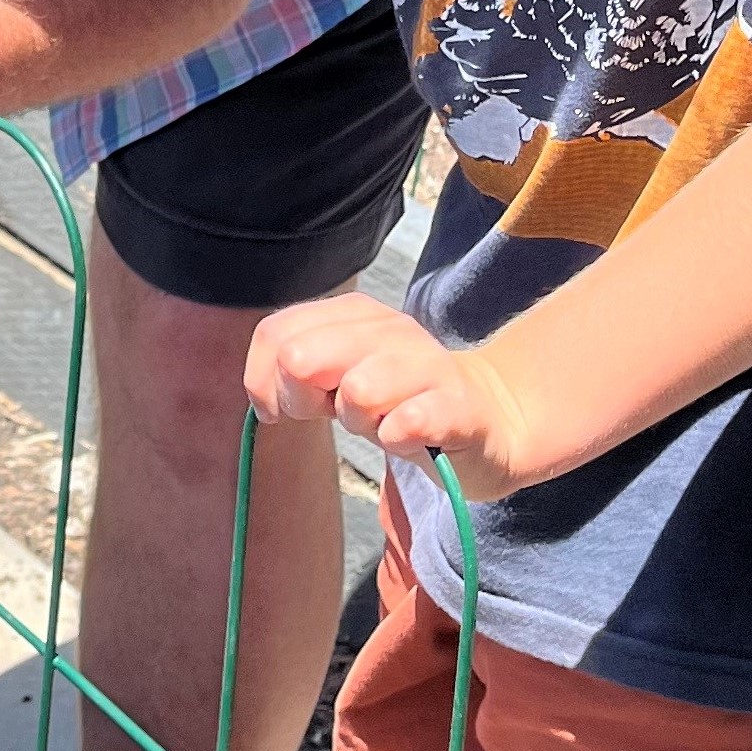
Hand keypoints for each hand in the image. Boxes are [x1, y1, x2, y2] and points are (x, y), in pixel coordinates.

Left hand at [243, 293, 541, 500]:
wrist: (490, 420)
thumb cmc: (400, 400)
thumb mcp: (340, 378)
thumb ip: (295, 371)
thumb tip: (261, 395)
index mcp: (353, 314)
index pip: (275, 334)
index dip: (265, 381)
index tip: (284, 410)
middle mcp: (389, 328)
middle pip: (302, 358)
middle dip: (304, 401)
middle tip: (335, 414)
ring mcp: (427, 364)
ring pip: (356, 390)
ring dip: (358, 422)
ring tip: (381, 423)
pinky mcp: (459, 408)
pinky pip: (409, 421)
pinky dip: (397, 436)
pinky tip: (407, 436)